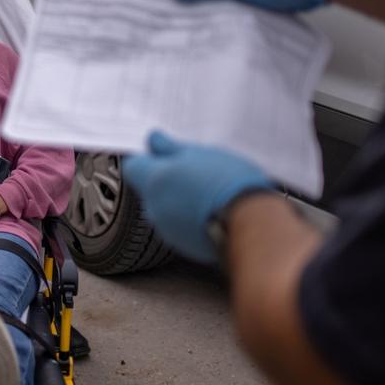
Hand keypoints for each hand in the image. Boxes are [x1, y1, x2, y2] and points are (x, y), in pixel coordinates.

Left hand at [123, 132, 272, 265]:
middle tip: (195, 170)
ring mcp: (167, 229)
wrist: (250, 223)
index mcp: (153, 182)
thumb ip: (171, 148)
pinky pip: (179, 225)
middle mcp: (153, 208)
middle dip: (167, 179)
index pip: (133, 167)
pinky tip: (212, 210)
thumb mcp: (200, 154)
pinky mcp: (183, 245)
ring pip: (165, 208)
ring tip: (209, 191)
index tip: (166, 154)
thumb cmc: (226, 183)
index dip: (149, 159)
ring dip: (180, 199)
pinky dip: (190, 217)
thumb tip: (153, 140)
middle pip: (150, 189)